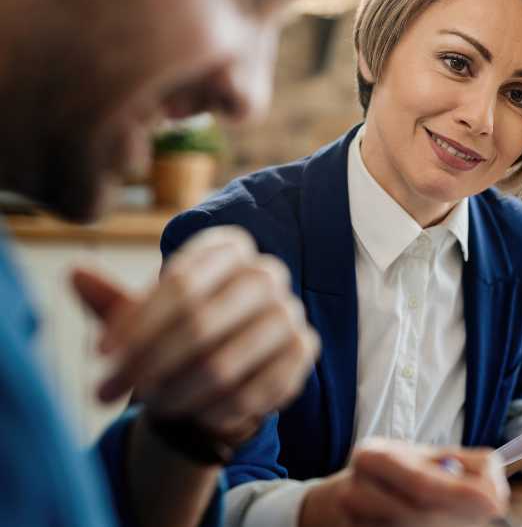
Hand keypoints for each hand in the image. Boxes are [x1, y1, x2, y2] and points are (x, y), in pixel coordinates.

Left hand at [73, 225, 320, 445]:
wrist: (233, 362)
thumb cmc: (182, 331)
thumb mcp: (143, 315)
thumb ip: (111, 298)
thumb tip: (74, 273)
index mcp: (228, 249)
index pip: (180, 285)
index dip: (137, 324)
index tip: (101, 355)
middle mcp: (266, 273)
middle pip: (201, 324)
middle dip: (148, 364)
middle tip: (107, 391)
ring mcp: (290, 312)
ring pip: (224, 364)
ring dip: (177, 393)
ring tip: (151, 405)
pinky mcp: (304, 351)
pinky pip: (252, 392)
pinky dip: (214, 411)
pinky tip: (193, 415)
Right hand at [301, 439, 508, 526]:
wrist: (345, 497)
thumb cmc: (395, 474)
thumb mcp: (423, 457)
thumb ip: (464, 462)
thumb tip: (495, 488)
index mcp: (373, 457)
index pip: (422, 481)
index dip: (462, 493)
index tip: (495, 499)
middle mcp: (358, 491)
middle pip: (421, 511)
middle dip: (462, 513)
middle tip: (490, 510)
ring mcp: (356, 523)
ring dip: (450, 526)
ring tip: (464, 516)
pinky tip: (440, 524)